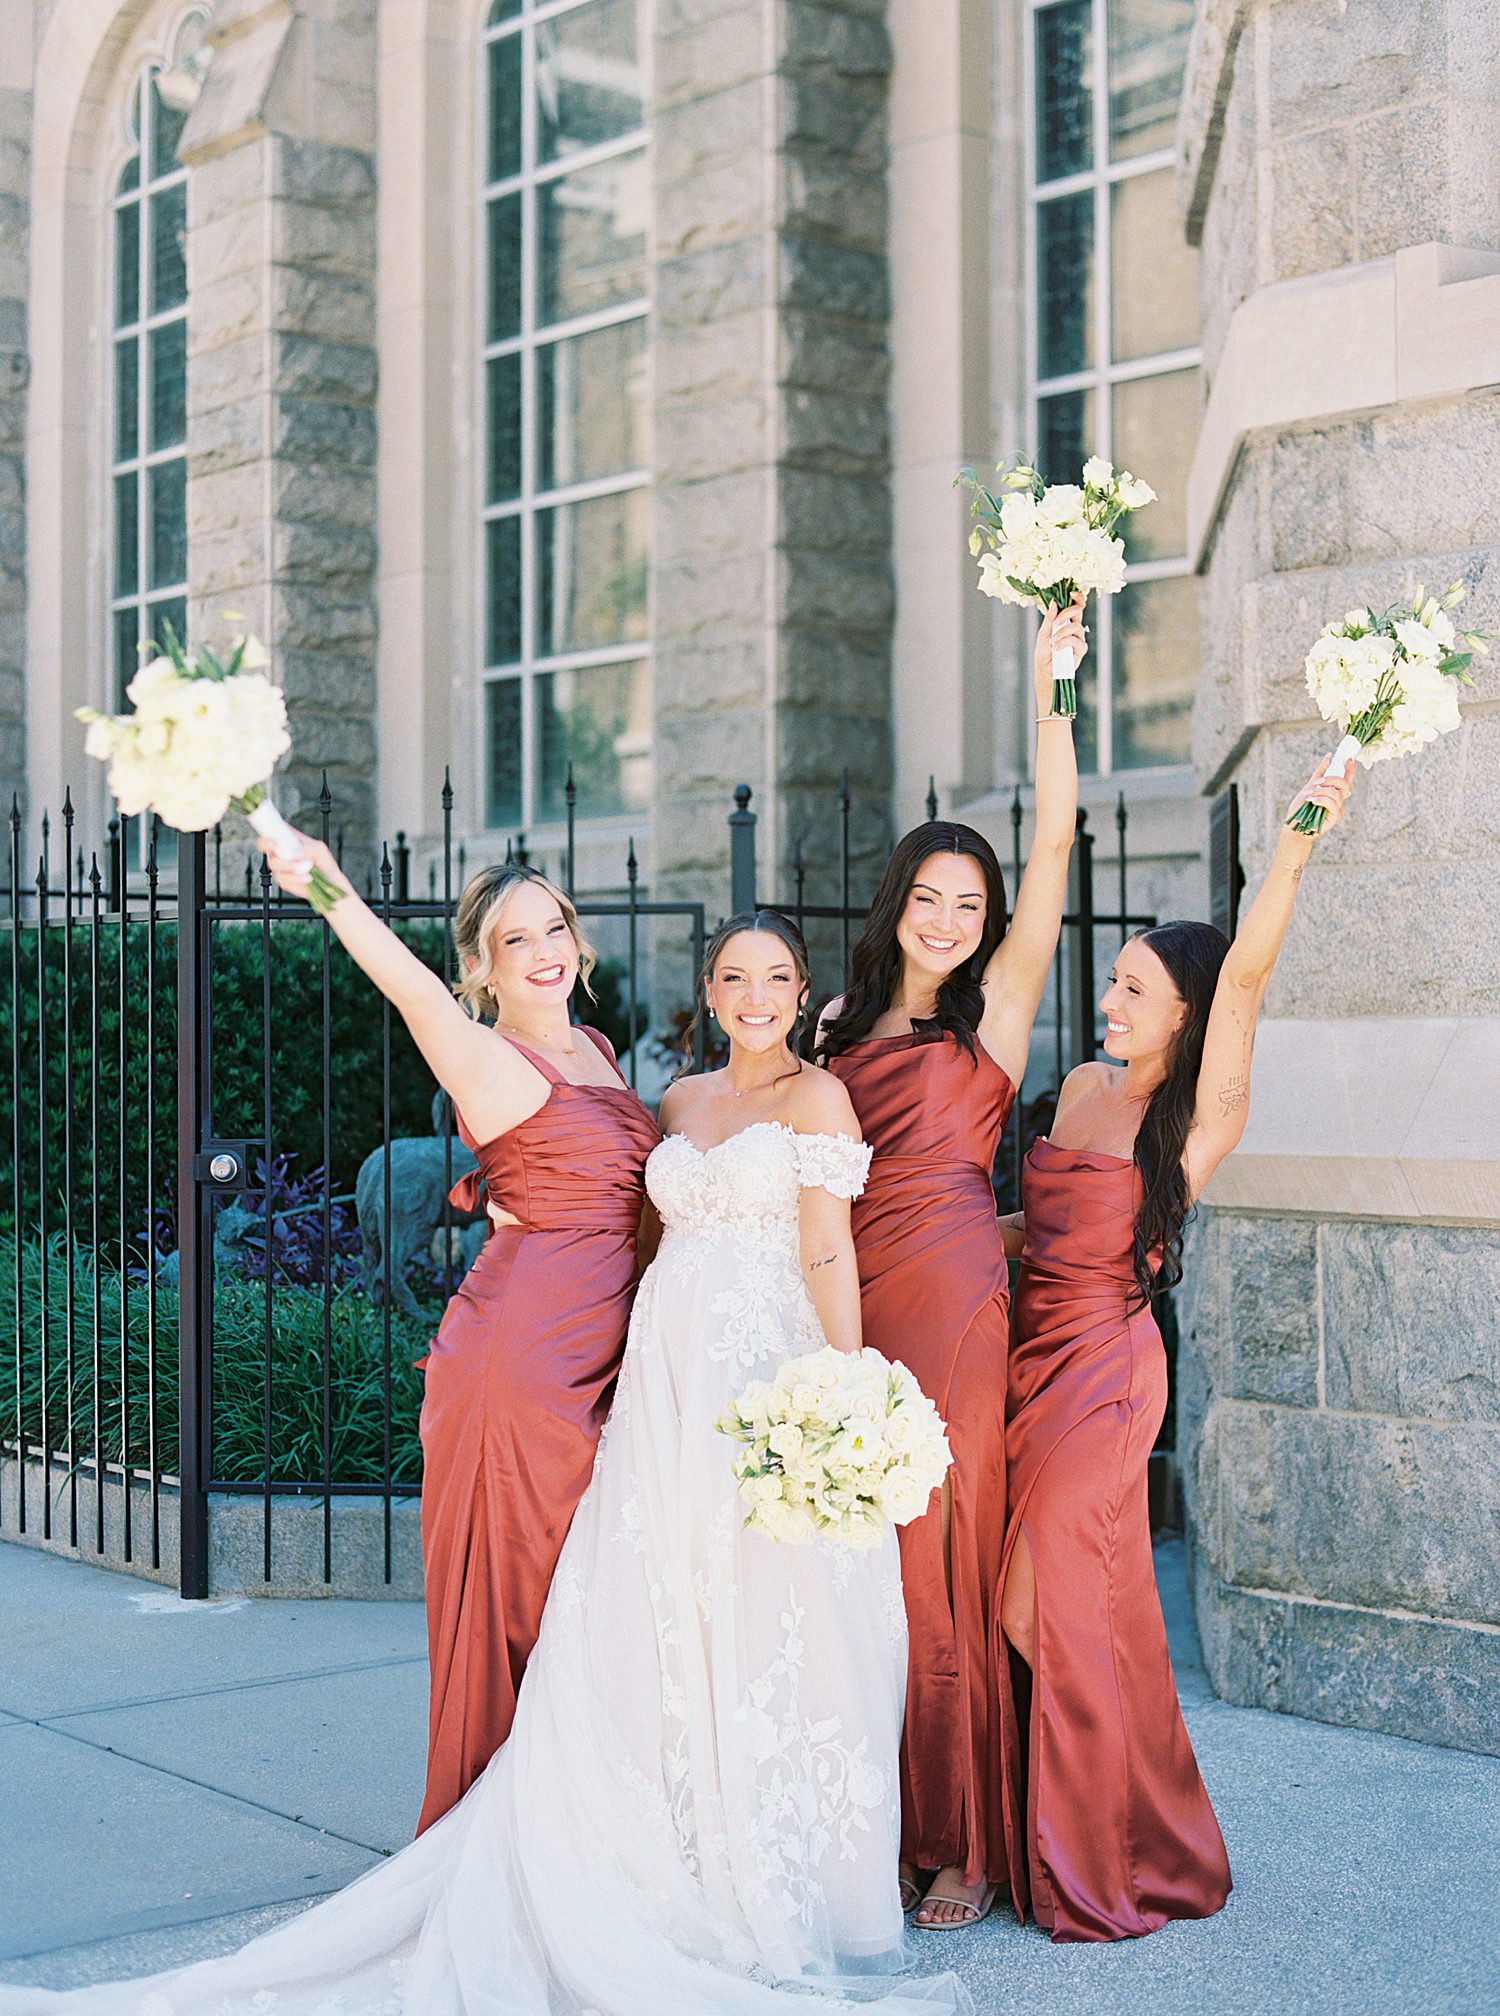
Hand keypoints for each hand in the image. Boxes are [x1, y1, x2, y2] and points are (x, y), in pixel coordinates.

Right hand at [255, 832, 346, 902]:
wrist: (330, 881)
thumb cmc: (324, 862)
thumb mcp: (319, 849)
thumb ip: (308, 848)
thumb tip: (296, 853)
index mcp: (287, 839)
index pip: (270, 831)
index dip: (267, 833)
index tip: (272, 840)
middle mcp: (280, 851)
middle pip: (265, 846)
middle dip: (273, 847)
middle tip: (290, 855)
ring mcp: (280, 866)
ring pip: (274, 863)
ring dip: (290, 866)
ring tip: (306, 868)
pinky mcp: (283, 880)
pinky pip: (283, 879)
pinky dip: (297, 879)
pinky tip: (307, 878)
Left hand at [1033, 594, 1087, 711]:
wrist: (1044, 671)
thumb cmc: (1043, 653)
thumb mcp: (1043, 633)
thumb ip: (1049, 619)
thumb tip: (1054, 602)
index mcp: (1066, 622)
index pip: (1077, 606)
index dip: (1078, 597)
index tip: (1072, 593)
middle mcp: (1075, 629)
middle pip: (1079, 611)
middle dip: (1066, 613)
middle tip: (1056, 623)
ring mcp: (1079, 638)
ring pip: (1076, 626)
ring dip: (1062, 633)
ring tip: (1052, 642)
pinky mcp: (1081, 650)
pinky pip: (1076, 640)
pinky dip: (1065, 642)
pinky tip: (1057, 649)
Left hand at [1285, 756, 1353, 836]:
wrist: (1294, 825)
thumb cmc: (1301, 808)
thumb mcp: (1309, 787)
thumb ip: (1320, 773)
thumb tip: (1329, 756)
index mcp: (1334, 792)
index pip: (1346, 779)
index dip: (1350, 769)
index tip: (1348, 758)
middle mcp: (1339, 800)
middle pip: (1344, 784)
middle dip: (1330, 779)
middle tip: (1318, 782)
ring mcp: (1338, 809)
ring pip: (1336, 793)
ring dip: (1320, 791)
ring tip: (1309, 795)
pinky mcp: (1335, 817)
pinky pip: (1332, 803)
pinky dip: (1320, 799)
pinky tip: (1311, 801)